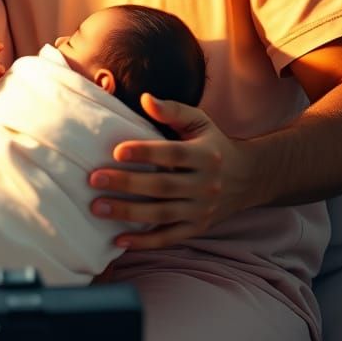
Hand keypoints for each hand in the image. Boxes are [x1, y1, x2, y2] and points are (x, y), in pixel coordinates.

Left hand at [88, 95, 255, 250]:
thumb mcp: (199, 122)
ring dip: (128, 213)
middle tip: (94, 179)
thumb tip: (145, 98)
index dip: (145, 153)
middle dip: (127, 184)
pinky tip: (118, 240)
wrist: (247, 177)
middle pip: (163, 187)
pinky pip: (169, 238)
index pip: (172, 154)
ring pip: (162, 215)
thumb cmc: (212, 143)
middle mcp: (206, 184)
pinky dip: (144, 242)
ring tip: (97, 208)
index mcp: (205, 155)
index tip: (116, 151)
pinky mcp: (197, 227)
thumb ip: (173, 110)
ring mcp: (202, 210)